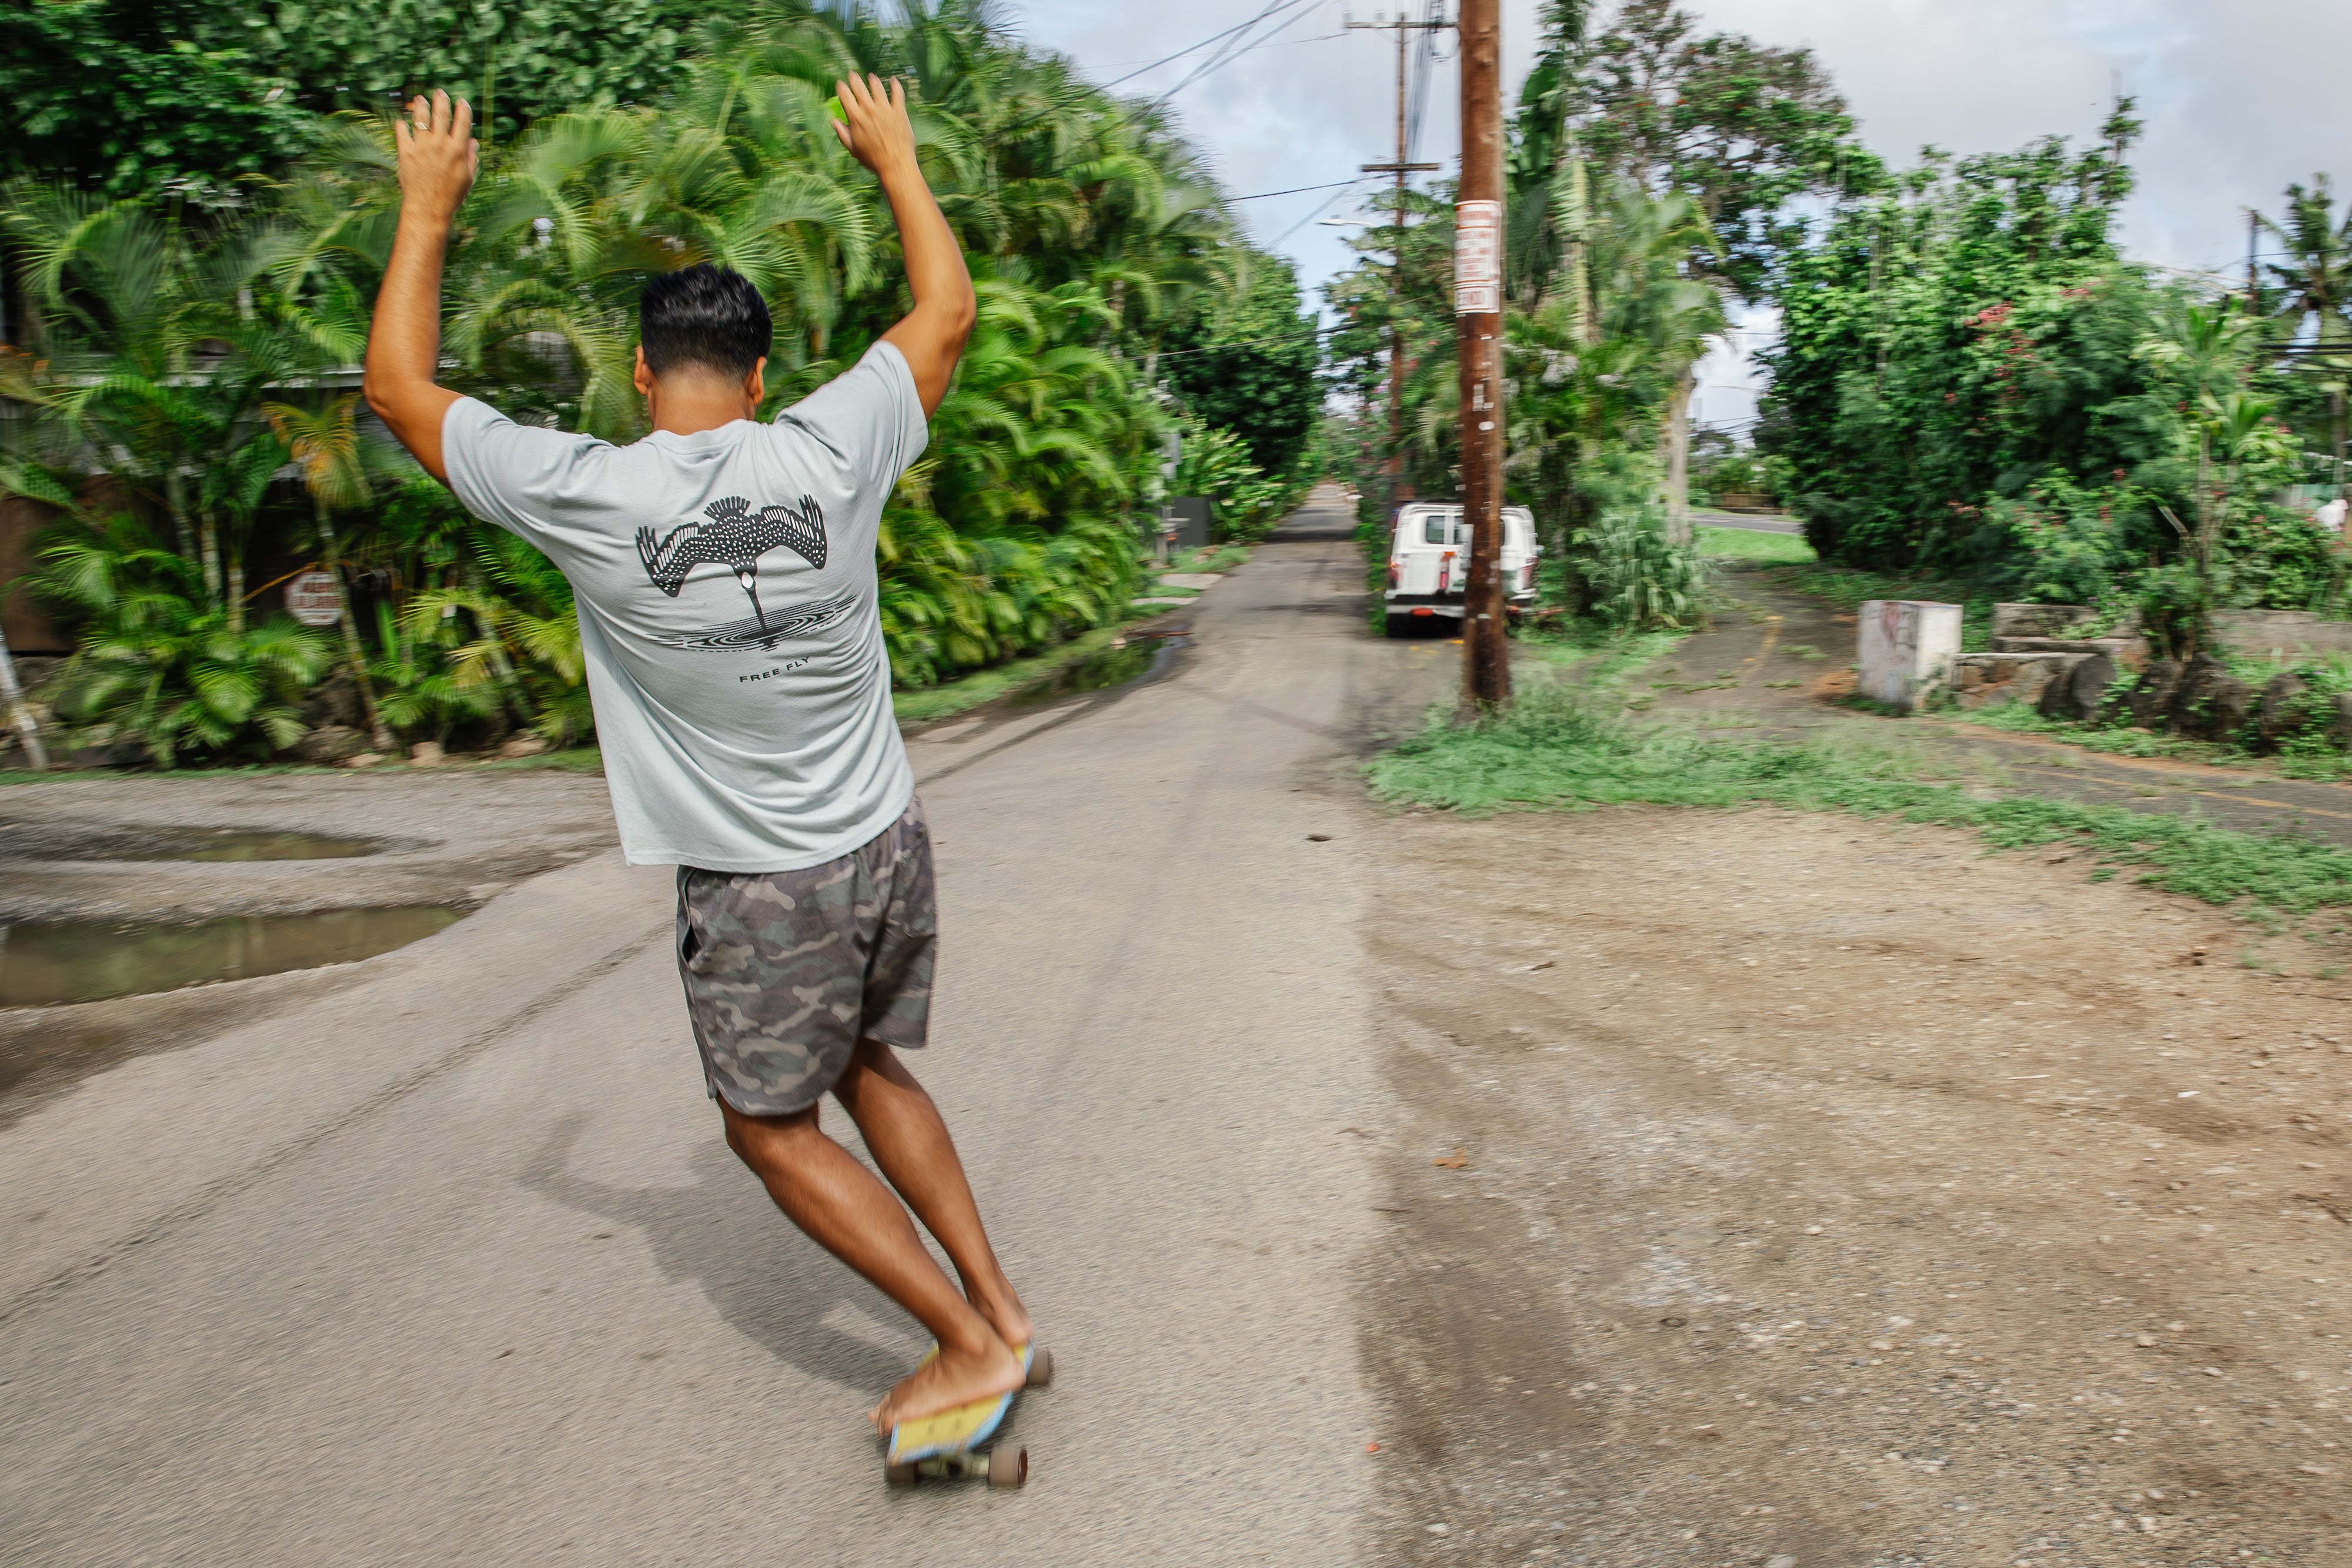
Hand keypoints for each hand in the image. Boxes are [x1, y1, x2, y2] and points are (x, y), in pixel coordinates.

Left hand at [395, 90, 478, 221]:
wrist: (428, 209)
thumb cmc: (451, 196)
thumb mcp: (467, 178)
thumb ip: (470, 157)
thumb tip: (472, 141)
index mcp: (457, 150)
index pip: (462, 122)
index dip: (463, 109)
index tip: (461, 102)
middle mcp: (439, 145)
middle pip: (441, 114)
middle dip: (441, 100)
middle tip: (439, 92)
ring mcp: (421, 147)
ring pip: (420, 119)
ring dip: (420, 106)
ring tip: (419, 99)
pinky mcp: (405, 153)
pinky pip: (402, 133)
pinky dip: (402, 126)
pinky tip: (402, 123)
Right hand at [831, 74, 917, 179]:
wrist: (895, 164)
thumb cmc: (873, 159)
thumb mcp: (853, 149)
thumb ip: (842, 133)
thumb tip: (834, 121)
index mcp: (856, 118)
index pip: (845, 96)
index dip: (841, 88)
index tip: (840, 85)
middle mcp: (869, 110)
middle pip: (859, 88)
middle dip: (854, 79)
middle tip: (852, 75)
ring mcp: (885, 109)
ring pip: (877, 88)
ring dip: (873, 81)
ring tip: (871, 77)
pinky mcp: (899, 112)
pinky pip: (897, 94)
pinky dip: (895, 86)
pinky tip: (893, 80)